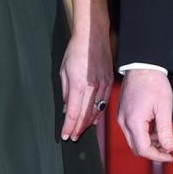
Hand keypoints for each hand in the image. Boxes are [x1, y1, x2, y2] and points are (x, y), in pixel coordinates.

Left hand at [59, 25, 112, 141]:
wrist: (93, 36)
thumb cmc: (76, 51)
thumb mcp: (64, 71)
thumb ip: (65, 92)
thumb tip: (65, 108)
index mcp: (78, 85)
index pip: (72, 113)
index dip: (68, 127)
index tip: (65, 135)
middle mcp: (92, 88)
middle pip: (84, 115)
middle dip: (77, 129)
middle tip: (72, 137)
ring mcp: (102, 86)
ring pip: (95, 111)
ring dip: (88, 123)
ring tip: (81, 131)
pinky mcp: (109, 83)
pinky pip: (104, 103)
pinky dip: (98, 113)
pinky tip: (94, 120)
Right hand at [117, 68, 172, 162]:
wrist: (142, 66)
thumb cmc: (153, 82)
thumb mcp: (164, 108)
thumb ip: (165, 130)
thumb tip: (168, 147)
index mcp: (134, 122)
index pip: (143, 149)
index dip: (158, 156)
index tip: (169, 155)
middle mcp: (123, 122)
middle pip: (136, 148)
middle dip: (152, 151)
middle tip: (167, 148)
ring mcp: (121, 117)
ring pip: (133, 140)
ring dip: (148, 143)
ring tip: (163, 136)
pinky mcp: (122, 113)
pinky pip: (131, 131)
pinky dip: (143, 134)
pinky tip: (154, 128)